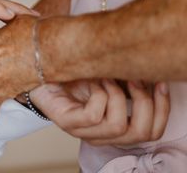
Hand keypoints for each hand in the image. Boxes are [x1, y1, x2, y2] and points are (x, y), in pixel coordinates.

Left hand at [31, 79, 170, 145]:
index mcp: (115, 127)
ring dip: (118, 94)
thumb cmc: (75, 74)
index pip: (152, 132)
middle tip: (135, 79)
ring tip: (107, 77)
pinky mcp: (67, 123)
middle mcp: (101, 135)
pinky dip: (99, 93)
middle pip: (141, 133)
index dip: (162, 109)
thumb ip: (129, 82)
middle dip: (145, 103)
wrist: (41, 68)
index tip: (161, 83)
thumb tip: (153, 75)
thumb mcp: (109, 77)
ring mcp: (83, 131)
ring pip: (118, 125)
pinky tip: (94, 80)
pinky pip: (95, 115)